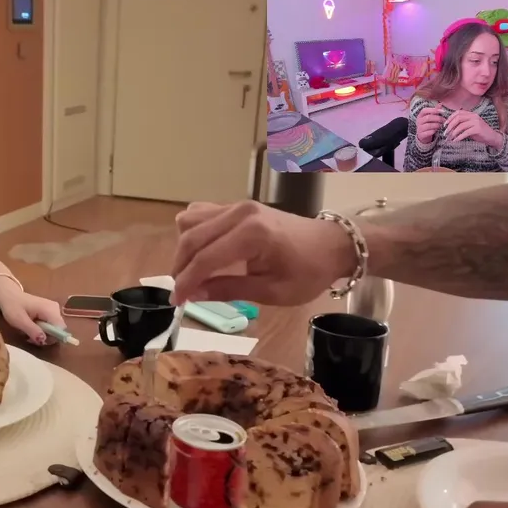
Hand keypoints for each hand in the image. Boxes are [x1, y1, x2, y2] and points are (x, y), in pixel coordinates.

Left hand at [0, 281, 65, 344]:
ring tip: (28, 332)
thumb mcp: (19, 320)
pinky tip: (31, 328)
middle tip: (29, 338)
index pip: (60, 329)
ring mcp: (54, 310)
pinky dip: (41, 330)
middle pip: (58, 330)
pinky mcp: (50, 312)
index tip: (37, 340)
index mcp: (50, 309)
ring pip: (54, 330)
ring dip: (41, 335)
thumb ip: (32, 330)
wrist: (9, 295)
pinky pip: (50, 326)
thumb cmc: (13, 306)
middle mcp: (56, 309)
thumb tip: (43, 340)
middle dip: (44, 337)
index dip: (51, 338)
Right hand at [170, 201, 353, 305]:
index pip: (205, 259)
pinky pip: (201, 213)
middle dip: (181, 267)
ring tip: (192, 272)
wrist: (331, 245)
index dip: (186, 282)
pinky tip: (202, 251)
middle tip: (182, 292)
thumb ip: (229, 290)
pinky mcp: (236, 205)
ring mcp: (237, 205)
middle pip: (192, 238)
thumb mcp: (272, 292)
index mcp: (252, 235)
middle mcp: (240, 213)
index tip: (176, 302)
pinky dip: (194, 233)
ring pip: (190, 221)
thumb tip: (192, 295)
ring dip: (185, 249)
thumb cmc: (307, 272)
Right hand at [415, 106, 443, 144]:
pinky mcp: (421, 135)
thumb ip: (435, 111)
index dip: (434, 110)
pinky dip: (434, 131)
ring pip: (429, 125)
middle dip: (438, 118)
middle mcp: (418, 121)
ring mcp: (419, 128)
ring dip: (437, 125)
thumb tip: (440, 103)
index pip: (424, 110)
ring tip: (441, 125)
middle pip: (428, 118)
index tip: (442, 111)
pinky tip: (436, 130)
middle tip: (444, 120)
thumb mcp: (431, 117)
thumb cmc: (428, 124)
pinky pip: (428, 132)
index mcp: (420, 115)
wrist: (423, 135)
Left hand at [444, 109, 501, 148]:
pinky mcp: (478, 129)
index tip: (444, 125)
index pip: (458, 112)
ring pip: (461, 126)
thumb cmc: (479, 133)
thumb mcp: (469, 126)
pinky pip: (465, 133)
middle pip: (458, 118)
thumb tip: (448, 126)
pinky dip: (459, 137)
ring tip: (449, 138)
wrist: (492, 137)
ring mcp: (476, 122)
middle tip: (445, 133)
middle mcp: (474, 116)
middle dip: (450, 126)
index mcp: (471, 114)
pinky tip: (455, 140)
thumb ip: (461, 124)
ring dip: (453, 133)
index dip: (450, 118)